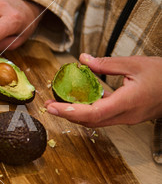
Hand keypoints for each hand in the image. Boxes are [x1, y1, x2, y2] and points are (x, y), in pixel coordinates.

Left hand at [45, 54, 161, 126]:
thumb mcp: (135, 64)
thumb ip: (106, 64)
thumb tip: (82, 60)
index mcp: (127, 102)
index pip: (92, 113)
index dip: (69, 112)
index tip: (52, 107)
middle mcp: (126, 115)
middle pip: (90, 121)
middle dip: (66, 114)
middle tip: (48, 105)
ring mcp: (128, 118)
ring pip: (96, 122)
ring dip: (76, 114)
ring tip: (59, 104)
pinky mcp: (128, 117)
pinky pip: (104, 118)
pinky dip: (88, 112)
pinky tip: (80, 101)